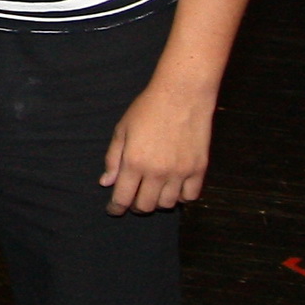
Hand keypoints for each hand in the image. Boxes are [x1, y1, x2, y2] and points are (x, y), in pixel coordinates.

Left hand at [100, 76, 214, 214]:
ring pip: (167, 204)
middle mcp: (157, 172)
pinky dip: (181, 197)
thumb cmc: (148, 109)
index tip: (114, 209)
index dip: (116, 208)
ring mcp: (180, 172)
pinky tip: (174, 188)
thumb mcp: (122, 130)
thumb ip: (113, 158)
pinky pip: (190, 196)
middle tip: (133, 198)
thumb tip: (106, 182)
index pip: (123, 198)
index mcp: (134, 162)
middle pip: (145, 206)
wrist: (182, 94)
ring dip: (157, 202)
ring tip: (153, 191)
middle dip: (135, 206)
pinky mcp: (199, 169)